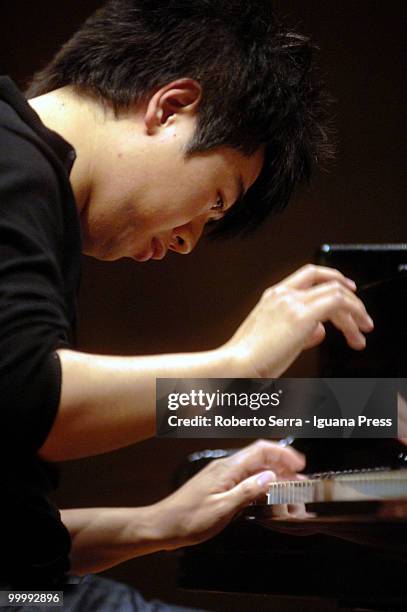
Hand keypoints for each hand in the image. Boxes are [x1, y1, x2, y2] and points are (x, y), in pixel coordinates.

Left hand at [153, 439, 304, 548]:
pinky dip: (259, 481)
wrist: (162, 525)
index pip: (260, 450)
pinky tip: (266, 492)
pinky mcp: (217, 484)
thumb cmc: (188, 519)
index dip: (282, 453)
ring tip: (289, 485)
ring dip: (272, 472)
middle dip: (281, 463)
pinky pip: (243, 476)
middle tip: (299, 478)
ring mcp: (220, 474)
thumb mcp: (222, 508)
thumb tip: (271, 477)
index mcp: (227, 468)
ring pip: (252, 466)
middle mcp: (224, 466)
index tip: (300, 464)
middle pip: (259, 456)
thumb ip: (247, 491)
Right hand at [223, 264, 373, 377]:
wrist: (235, 366)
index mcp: (273, 296)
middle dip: (351, 299)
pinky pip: (337, 304)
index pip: (309, 275)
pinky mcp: (301, 316)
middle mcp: (282, 294)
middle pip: (327, 282)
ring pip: (336, 292)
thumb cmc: (250, 359)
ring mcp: (291, 302)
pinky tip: (354, 333)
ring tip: (360, 333)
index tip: (348, 291)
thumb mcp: (277, 340)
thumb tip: (319, 330)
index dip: (333, 279)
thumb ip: (301, 332)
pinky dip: (352, 317)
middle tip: (362, 317)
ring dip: (355, 312)